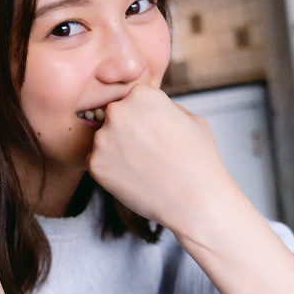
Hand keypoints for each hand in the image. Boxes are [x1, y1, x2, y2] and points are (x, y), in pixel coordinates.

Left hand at [86, 85, 235, 239]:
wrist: (195, 200)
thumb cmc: (198, 159)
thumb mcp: (190, 118)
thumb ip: (164, 107)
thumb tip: (147, 109)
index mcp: (141, 94)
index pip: (131, 100)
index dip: (144, 120)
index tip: (156, 135)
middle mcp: (118, 111)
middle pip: (114, 118)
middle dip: (126, 132)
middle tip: (148, 153)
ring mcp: (103, 138)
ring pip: (104, 141)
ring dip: (117, 152)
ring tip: (143, 168)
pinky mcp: (95, 164)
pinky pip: (97, 163)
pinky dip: (111, 172)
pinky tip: (133, 179)